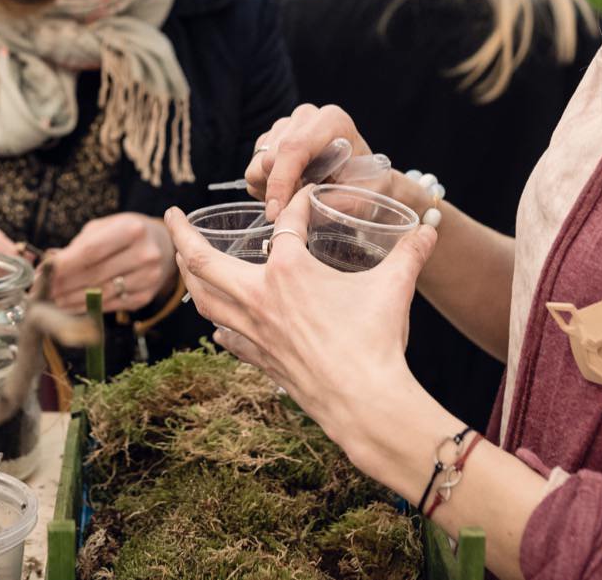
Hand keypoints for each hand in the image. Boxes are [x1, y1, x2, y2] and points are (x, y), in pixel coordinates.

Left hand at [47, 212, 175, 312]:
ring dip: (72, 300)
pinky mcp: (145, 296)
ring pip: (100, 294)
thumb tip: (49, 263)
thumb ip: (78, 245)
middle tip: (42, 290)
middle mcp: (144, 254)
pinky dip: (87, 307)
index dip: (64, 264)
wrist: (164, 246)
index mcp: (132, 229)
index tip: (42, 271)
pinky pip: (110, 305)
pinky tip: (71, 307)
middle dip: (63, 285)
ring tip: (52, 301)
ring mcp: (148, 278)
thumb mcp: (105, 227)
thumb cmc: (127, 233)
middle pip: (94, 275)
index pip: (91, 251)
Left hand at [165, 192, 454, 486]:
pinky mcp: (262, 360)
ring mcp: (256, 332)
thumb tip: (430, 228)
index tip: (302, 198)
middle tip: (171, 217)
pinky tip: (216, 324)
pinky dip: (218, 325)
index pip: (284, 223)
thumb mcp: (394, 287)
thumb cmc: (376, 342)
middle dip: (183, 237)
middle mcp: (260, 298)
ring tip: (185, 263)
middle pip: (205, 262)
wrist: (365, 403)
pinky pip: (228, 338)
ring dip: (192, 278)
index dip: (295, 205)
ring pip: (206, 301)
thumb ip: (410, 253)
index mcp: (288, 271)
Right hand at [247, 103, 389, 219]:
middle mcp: (305, 117)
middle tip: (301, 208)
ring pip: (257, 165)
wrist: (367, 180)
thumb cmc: (369, 186)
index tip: (276, 213)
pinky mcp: (271, 138)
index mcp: (332, 121)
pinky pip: (253, 169)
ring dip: (271, 190)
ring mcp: (285, 125)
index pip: (294, 148)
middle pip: (270, 158)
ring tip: (299, 197)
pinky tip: (290, 190)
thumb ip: (342, 202)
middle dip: (280, 191)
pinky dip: (266, 188)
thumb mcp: (366, 197)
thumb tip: (308, 206)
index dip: (281, 182)